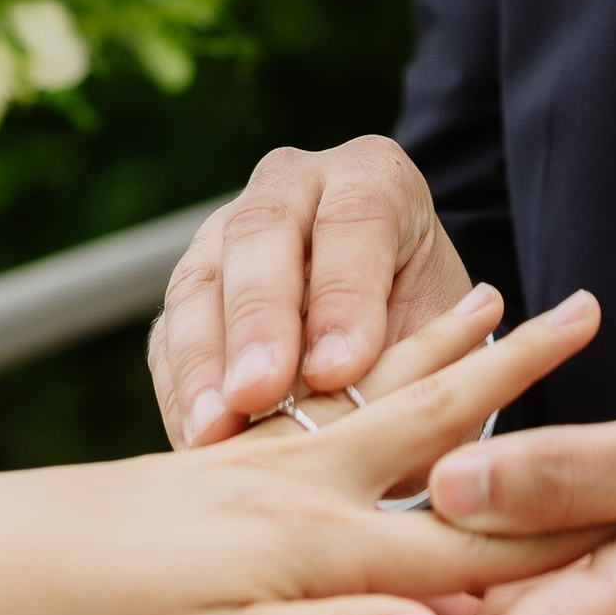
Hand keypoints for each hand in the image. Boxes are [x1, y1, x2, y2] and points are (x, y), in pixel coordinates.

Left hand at [0, 290, 600, 614]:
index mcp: (317, 544)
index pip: (461, 540)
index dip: (547, 521)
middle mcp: (301, 489)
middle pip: (427, 417)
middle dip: (508, 369)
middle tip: (580, 308)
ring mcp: (260, 470)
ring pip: (373, 397)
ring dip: (442, 349)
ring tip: (493, 293)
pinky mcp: (219, 470)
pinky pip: (323, 407)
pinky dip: (368, 372)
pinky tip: (366, 361)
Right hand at [149, 133, 468, 447]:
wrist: (390, 324)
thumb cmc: (429, 326)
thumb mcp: (445, 331)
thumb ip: (422, 358)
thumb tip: (384, 411)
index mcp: (374, 178)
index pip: (355, 219)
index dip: (345, 295)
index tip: (338, 370)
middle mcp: (293, 186)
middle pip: (262, 231)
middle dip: (258, 316)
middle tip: (259, 391)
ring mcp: (227, 231)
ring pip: (200, 278)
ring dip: (203, 359)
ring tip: (214, 429)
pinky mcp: (190, 290)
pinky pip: (170, 332)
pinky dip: (180, 388)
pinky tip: (195, 437)